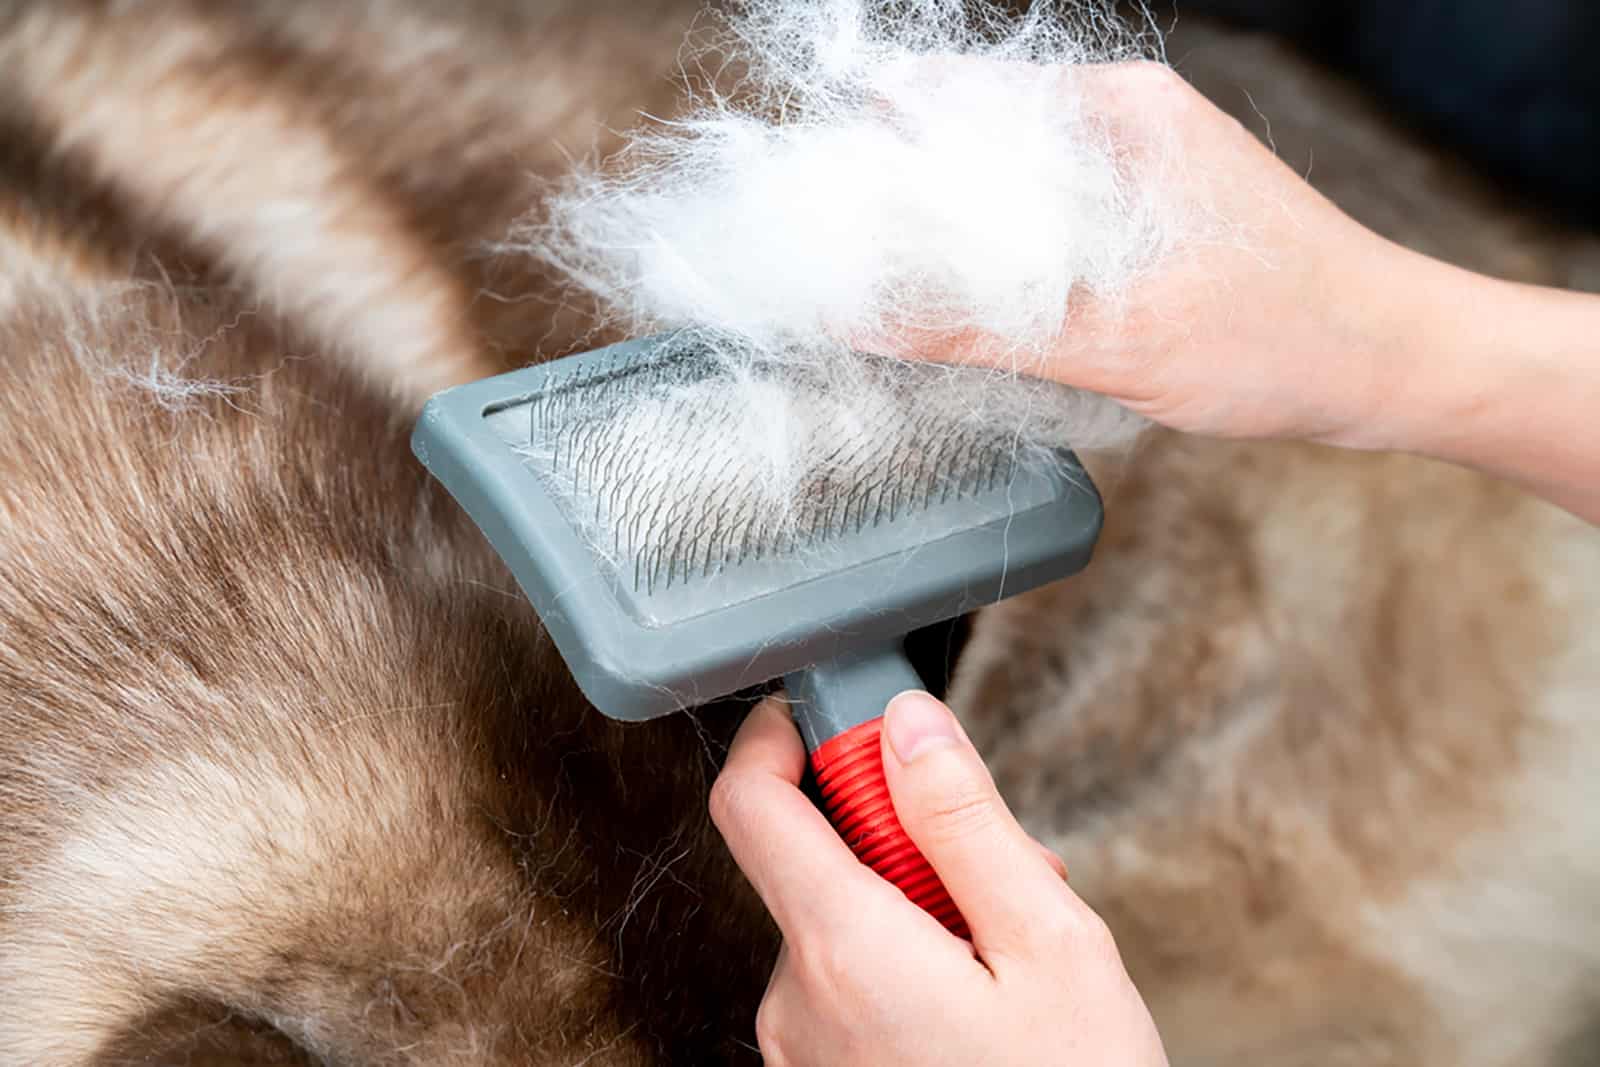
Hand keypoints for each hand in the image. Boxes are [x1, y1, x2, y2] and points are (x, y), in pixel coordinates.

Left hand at [710, 691, 1168, 1066]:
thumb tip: (905, 724)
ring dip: (915, 912)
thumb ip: (965, 821)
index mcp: (844, 949)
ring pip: (838, 929)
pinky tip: (981, 1006)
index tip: (833, 719)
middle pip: (815, 864)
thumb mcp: (1050, 943)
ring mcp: (803, 1054)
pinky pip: (842, 991)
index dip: (779, 738)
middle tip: (1002, 874)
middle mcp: (798, 1002)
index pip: (749, 803)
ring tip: (1012, 960)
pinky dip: (902, 969)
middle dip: (904, 842)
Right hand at [875, 60, 1410, 445]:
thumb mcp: (1116, 340)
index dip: (873, 146)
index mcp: (1118, 115)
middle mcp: (1125, 121)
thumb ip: (978, 324)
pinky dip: (1001, 255)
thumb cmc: (1285, 338)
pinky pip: (1046, 218)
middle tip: (843, 264)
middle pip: (972, 139)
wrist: (1395, 366)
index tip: (817, 201)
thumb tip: (860, 313)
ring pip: (1006, 184)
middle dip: (902, 196)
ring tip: (895, 291)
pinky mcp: (1150, 211)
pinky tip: (977, 305)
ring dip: (952, 232)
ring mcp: (1140, 164)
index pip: (955, 101)